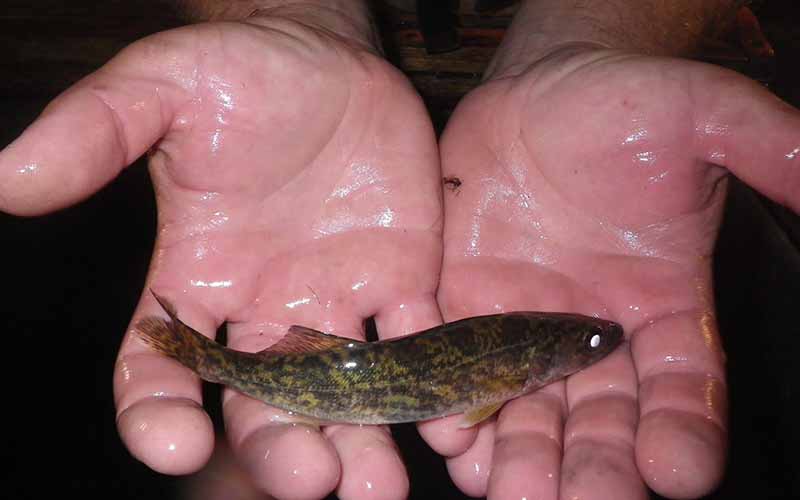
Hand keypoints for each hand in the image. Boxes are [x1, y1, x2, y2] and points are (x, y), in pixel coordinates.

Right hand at [0, 11, 442, 499]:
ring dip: (363, 442)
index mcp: (195, 280)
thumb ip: (94, 133)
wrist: (325, 58)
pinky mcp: (400, 281)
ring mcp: (336, 303)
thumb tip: (5, 179)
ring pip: (345, 393)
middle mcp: (264, 310)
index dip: (156, 411)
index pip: (160, 368)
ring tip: (379, 487)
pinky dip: (434, 381)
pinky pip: (419, 342)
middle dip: (283, 449)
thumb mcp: (159, 89)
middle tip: (311, 481)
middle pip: (264, 405)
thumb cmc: (235, 74)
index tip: (170, 446)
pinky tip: (452, 420)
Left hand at [430, 45, 799, 498]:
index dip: (686, 430)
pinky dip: (455, 407)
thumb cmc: (623, 104)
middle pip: (602, 422)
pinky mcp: (464, 309)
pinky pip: (460, 372)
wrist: (534, 95)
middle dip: (595, 468)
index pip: (684, 388)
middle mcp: (594, 335)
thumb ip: (765, 150)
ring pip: (529, 414)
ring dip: (520, 460)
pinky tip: (452, 436)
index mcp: (663, 308)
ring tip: (509, 490)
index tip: (681, 469)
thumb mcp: (701, 116)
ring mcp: (524, 329)